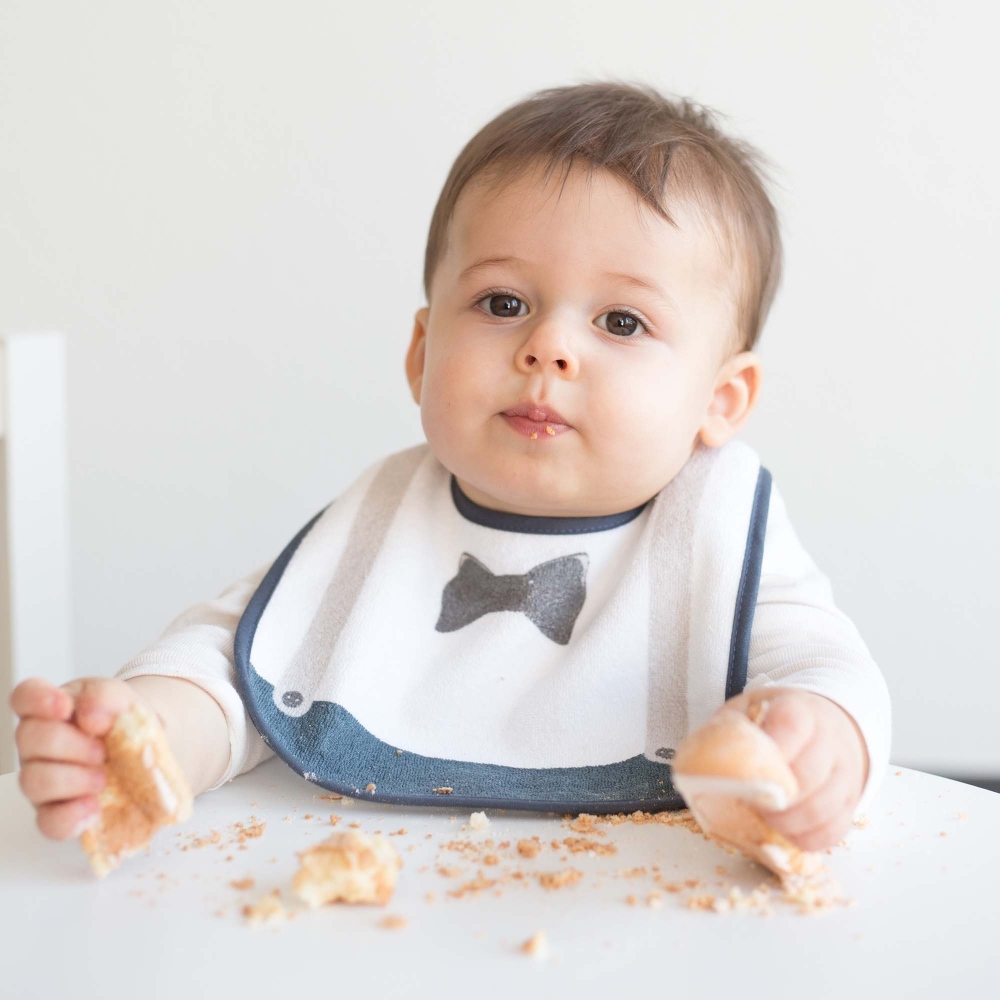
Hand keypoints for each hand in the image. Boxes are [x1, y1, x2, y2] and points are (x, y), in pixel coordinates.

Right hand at [9, 676, 148, 840]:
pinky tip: (94, 806)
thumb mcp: (121, 698)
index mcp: (50, 709)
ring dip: (72, 779)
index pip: (24, 697)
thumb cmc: (121, 721)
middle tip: (102, 750)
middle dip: (68, 743)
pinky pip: (49, 822)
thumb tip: (89, 716)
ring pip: (33, 781)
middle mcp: (37, 745)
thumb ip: (106, 697)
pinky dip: (71, 816)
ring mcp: (43, 780)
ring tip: (104, 777)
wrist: (145, 750)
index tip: (64, 706)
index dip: (36, 700)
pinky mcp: (57, 812)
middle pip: (28, 739)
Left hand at [724, 687, 868, 850]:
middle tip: (753, 805)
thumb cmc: (777, 722)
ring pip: (825, 807)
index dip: (773, 748)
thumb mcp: (750, 709)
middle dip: (777, 797)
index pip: (792, 723)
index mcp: (800, 710)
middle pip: (810, 774)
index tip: (752, 769)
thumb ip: (729, 728)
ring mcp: (844, 774)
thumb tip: (701, 760)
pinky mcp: (849, 804)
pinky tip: (787, 834)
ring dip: (790, 823)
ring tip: (767, 822)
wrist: (826, 725)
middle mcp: (829, 741)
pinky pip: (834, 830)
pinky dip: (808, 839)